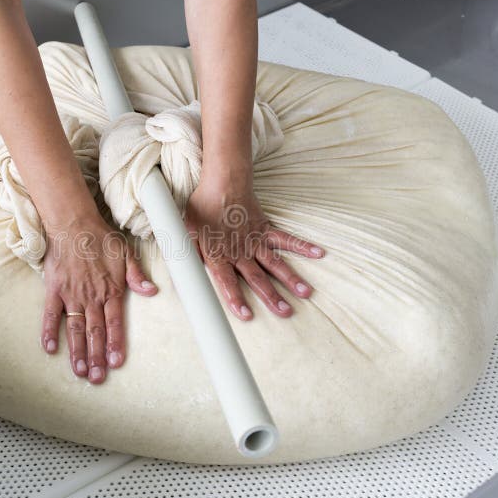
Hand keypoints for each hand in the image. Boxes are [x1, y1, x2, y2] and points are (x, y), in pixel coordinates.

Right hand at [40, 215, 156, 383]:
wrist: (73, 223)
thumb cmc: (101, 238)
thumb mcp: (126, 254)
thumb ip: (137, 276)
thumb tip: (152, 291)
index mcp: (110, 290)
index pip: (114, 322)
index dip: (115, 343)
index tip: (116, 362)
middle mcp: (91, 296)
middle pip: (95, 332)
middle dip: (96, 357)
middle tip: (96, 378)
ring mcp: (71, 294)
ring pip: (75, 328)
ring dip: (77, 351)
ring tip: (79, 371)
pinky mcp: (54, 289)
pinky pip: (50, 314)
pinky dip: (49, 331)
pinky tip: (50, 348)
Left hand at [185, 177, 323, 319]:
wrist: (221, 183)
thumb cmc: (201, 209)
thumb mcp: (185, 234)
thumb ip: (185, 259)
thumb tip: (179, 279)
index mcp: (219, 254)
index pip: (227, 281)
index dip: (236, 298)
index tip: (246, 315)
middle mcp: (240, 251)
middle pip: (257, 277)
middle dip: (271, 296)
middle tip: (286, 313)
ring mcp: (255, 240)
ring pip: (275, 262)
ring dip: (290, 278)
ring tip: (305, 293)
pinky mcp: (266, 229)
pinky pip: (286, 239)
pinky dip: (302, 246)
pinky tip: (318, 253)